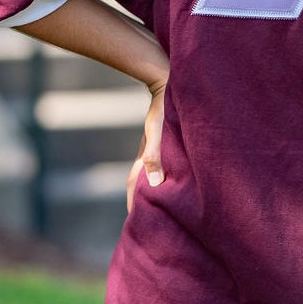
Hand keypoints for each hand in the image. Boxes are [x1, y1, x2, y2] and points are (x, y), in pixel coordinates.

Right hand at [126, 79, 166, 211]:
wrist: (165, 80)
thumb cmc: (164, 107)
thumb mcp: (159, 131)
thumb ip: (155, 155)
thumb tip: (155, 184)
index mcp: (145, 156)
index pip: (136, 185)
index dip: (135, 204)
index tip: (137, 223)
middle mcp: (147, 154)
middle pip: (140, 182)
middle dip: (140, 200)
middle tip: (145, 219)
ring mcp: (153, 147)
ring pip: (149, 173)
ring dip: (150, 188)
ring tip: (156, 204)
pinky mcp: (161, 140)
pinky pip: (158, 163)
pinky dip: (159, 175)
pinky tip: (168, 177)